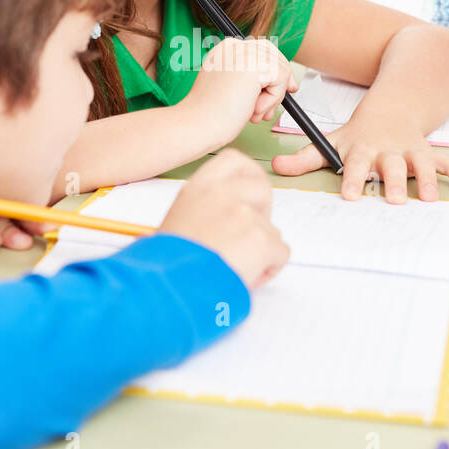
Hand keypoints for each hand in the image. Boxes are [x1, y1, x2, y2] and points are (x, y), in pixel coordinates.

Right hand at [160, 148, 289, 288]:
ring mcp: (245, 214)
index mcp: (199, 187)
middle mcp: (223, 194)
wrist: (169, 288)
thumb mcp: (179, 221)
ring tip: (233, 268)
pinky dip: (269, 268)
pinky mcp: (261, 239)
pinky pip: (280, 252)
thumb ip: (207, 210)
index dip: (249, 176)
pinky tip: (244, 277)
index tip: (250, 193)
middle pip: (263, 189)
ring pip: (271, 228)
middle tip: (246, 237)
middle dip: (263, 212)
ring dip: (260, 249)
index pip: (235, 160)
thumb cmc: (168, 265)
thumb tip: (226, 223)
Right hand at [179, 38, 298, 143]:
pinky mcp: (253, 66)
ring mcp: (244, 54)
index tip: (286, 84)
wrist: (198, 124)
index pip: (262, 49)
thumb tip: (285, 78)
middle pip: (274, 55)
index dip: (277, 66)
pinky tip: (253, 110)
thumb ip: (252, 78)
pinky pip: (281, 80)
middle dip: (281, 79)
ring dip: (273, 96)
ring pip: (280, 69)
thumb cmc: (211, 113)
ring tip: (254, 112)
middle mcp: (234, 46)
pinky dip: (272, 100)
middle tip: (283, 97)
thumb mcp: (233, 87)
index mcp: (226, 49)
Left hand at [271, 110, 448, 202]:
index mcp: (364, 148)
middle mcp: (389, 150)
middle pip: (391, 165)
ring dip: (428, 180)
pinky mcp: (429, 153)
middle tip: (394, 199)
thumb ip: (305, 158)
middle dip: (393, 181)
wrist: (391, 109)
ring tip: (432, 198)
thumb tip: (274, 168)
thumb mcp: (331, 142)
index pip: (356, 164)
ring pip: (421, 164)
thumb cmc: (358, 135)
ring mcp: (411, 150)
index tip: (349, 196)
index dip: (352, 178)